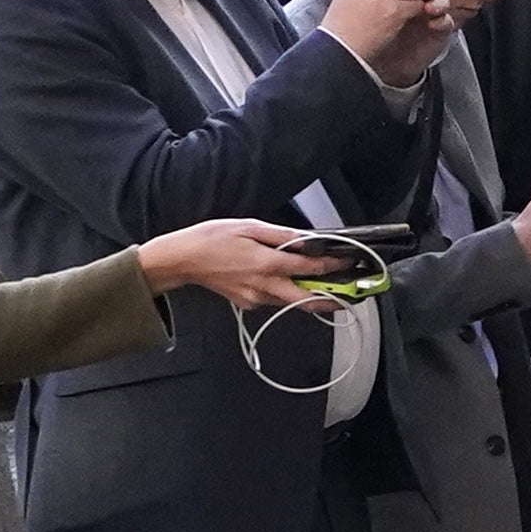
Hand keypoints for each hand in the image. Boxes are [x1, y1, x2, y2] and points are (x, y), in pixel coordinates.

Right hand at [137, 217, 331, 311]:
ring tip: (323, 284)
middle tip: (348, 294)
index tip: (347, 263)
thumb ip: (281, 236)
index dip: (332, 266)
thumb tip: (306, 239)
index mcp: (267, 265)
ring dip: (308, 295)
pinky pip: (274, 300)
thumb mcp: (249, 227)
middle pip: (307, 300)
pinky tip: (282, 280)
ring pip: (291, 302)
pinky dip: (284, 292)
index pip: (309, 268)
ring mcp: (256, 299)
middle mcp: (264, 287)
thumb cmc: (210, 240)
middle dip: (331, 298)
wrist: (182, 260)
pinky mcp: (248, 304)